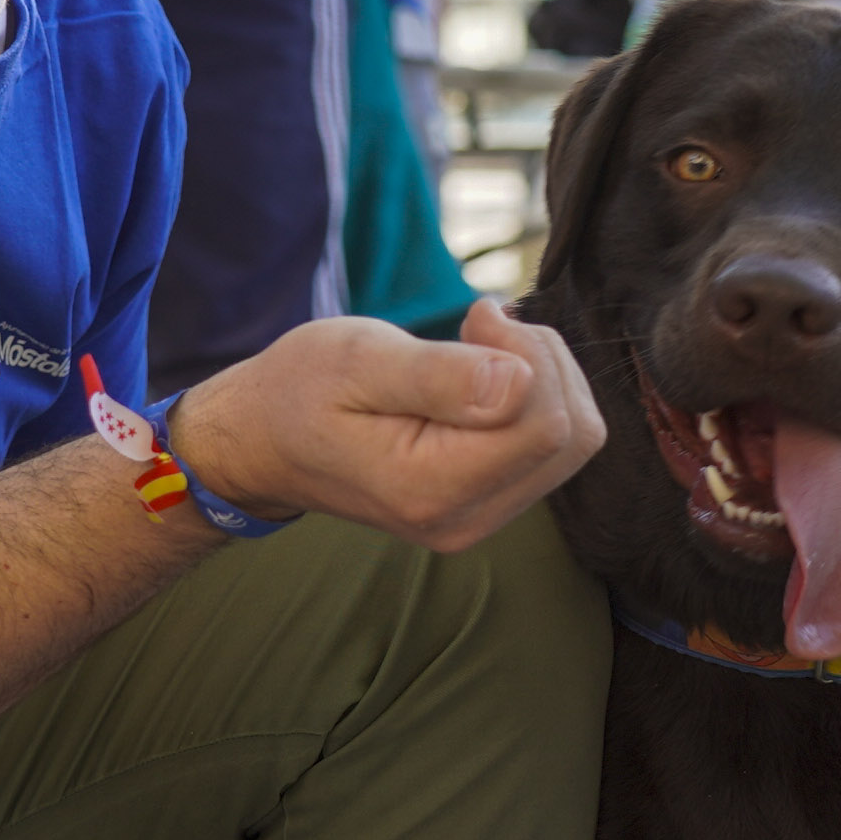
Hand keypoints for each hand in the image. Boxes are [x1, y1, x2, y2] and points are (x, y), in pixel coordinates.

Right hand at [172, 298, 606, 554]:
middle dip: (545, 362)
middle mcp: (465, 521)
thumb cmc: (303, 389)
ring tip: (477, 347)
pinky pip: (552, 448)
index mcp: (431, 490)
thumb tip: (519, 382)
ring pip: (574, 441)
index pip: (548, 424)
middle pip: (574, 435)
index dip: (531, 354)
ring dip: (544, 377)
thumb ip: (439, 377)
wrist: (266, 441)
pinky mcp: (487, 504)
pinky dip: (535, 398)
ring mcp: (479, 519)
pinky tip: (483, 375)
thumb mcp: (359, 362)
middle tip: (479, 326)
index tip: (476, 318)